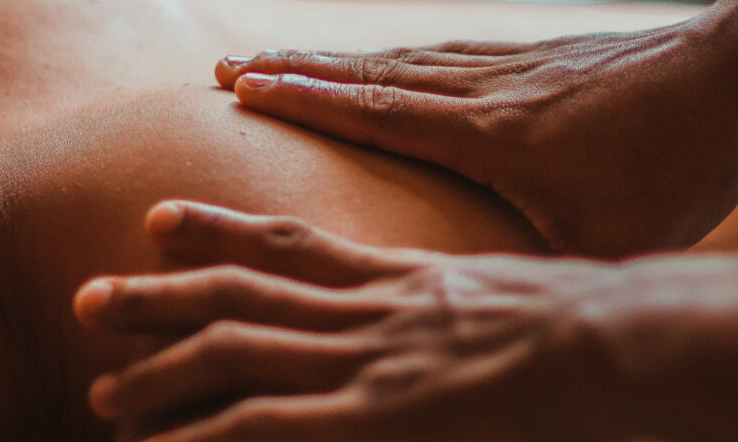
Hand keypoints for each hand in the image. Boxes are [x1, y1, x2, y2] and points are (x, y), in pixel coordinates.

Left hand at [75, 201, 636, 441]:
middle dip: (158, 297)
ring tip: (104, 394)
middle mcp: (359, 308)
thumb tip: (387, 302)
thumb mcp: (480, 290)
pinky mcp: (375, 417)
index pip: (285, 239)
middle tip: (91, 299)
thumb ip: (421, 295)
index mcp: (388, 275)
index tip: (158, 221)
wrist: (600, 340)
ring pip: (240, 352)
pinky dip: (209, 437)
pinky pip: (269, 426)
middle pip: (240, 293)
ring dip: (164, 372)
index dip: (217, 226)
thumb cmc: (557, 316)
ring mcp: (361, 362)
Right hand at [215, 6, 737, 257]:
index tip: (246, 87)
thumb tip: (497, 316)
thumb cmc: (677, 165)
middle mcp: (483, 92)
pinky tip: (371, 62)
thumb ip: (541, 270)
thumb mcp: (607, 237)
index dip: (306, 99)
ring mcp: (505, 67)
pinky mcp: (528, 58)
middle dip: (295, 70)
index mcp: (492, 136)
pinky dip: (388, 59)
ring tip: (281, 58)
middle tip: (233, 67)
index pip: (377, 112)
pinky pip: (439, 55)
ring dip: (332, 60)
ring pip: (398, 59)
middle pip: (370, 75)